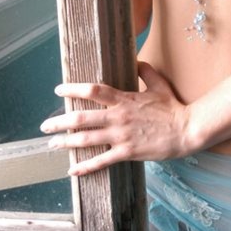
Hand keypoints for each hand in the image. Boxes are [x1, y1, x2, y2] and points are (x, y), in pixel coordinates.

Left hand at [39, 62, 190, 175]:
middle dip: (60, 121)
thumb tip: (137, 61)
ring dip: (66, 143)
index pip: (94, 91)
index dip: (74, 89)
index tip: (59, 90)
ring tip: (51, 145)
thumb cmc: (173, 108)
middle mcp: (119, 117)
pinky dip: (85, 167)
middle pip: (82, 118)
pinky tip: (72, 170)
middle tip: (45, 125)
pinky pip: (101, 161)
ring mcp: (122, 136)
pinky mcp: (127, 153)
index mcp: (125, 99)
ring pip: (87, 140)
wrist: (186, 130)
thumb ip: (145, 72)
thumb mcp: (159, 85)